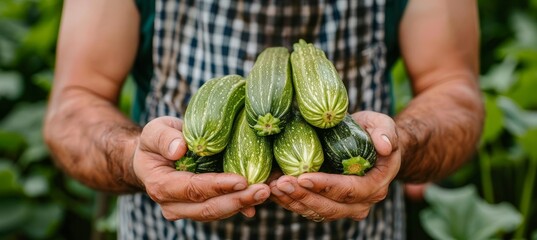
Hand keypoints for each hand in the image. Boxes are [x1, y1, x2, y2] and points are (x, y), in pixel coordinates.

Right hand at [132, 116, 270, 220]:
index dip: (217, 186)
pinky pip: (221, 210)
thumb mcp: (154, 131)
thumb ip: (163, 138)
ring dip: (242, 204)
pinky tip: (258, 199)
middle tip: (263, 190)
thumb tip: (179, 149)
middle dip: (237, 200)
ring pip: (216, 213)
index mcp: (160, 185)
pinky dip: (240, 205)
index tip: (241, 180)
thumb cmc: (155, 141)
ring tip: (265, 191)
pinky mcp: (198, 209)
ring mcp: (185, 210)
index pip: (192, 189)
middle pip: (208, 208)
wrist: (152, 159)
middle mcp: (172, 205)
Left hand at [269, 111, 400, 221]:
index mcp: (375, 184)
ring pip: (316, 211)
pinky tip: (273, 190)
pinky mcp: (330, 206)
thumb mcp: (383, 125)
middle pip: (329, 206)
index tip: (302, 177)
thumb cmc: (374, 132)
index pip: (349, 190)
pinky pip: (309, 210)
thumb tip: (385, 145)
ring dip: (292, 201)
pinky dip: (290, 202)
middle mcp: (361, 202)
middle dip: (302, 196)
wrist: (372, 148)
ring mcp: (345, 208)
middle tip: (280, 183)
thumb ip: (386, 132)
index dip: (325, 186)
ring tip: (272, 186)